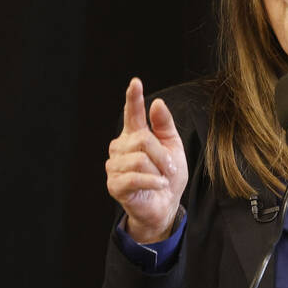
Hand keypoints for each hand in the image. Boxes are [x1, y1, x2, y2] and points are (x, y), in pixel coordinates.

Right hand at [104, 78, 188, 242]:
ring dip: (159, 170)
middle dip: (162, 155)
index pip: (132, 113)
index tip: (135, 82)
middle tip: (169, 168)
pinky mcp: (115, 185)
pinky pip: (136, 177)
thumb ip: (165, 126)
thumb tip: (157, 103)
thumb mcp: (173, 148)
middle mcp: (120, 147)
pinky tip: (158, 185)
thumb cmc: (167, 175)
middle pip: (143, 140)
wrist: (166, 205)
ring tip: (162, 179)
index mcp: (134, 136)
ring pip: (140, 159)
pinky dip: (153, 181)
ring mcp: (114, 166)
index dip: (133, 98)